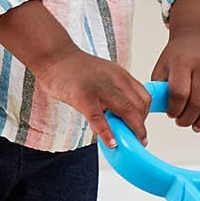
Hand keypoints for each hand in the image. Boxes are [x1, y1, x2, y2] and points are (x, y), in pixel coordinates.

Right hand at [0, 0, 149, 147]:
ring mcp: (100, 88)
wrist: (54, 56)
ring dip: (133, 131)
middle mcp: (115, 80)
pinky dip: (107, 133)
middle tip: (138, 140)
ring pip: (126, 111)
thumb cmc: (75, 70)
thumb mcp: (103, 77)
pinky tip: (112, 143)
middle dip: (141, 126)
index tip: (141, 128)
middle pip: (139, 106)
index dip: (145, 115)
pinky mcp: (83, 97)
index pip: (144, 97)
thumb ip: (114, 95)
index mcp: (121, 76)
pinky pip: (99, 118)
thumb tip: (120, 119)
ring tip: (131, 144)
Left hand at [153, 0, 199, 131]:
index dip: (175, 109)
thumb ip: (159, 87)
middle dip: (189, 118)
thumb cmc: (178, 56)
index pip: (179, 93)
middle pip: (198, 100)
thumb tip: (157, 110)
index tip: (172, 114)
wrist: (198, 36)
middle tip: (183, 123)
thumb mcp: (162, 67)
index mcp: (182, 62)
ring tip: (198, 126)